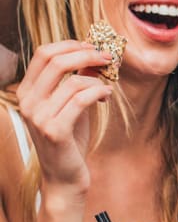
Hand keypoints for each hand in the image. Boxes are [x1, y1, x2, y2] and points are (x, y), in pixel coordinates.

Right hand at [15, 41, 113, 195]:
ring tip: (106, 89)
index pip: (44, 53)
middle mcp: (28, 101)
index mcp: (27, 91)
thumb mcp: (71, 105)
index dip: (71, 45)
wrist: (65, 176)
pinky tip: (106, 97)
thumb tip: (93, 56)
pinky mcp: (55, 130)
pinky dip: (99, 93)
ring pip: (73, 81)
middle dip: (86, 54)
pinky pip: (81, 100)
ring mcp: (39, 116)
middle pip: (55, 60)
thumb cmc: (69, 140)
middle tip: (107, 58)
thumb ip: (77, 81)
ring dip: (98, 81)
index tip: (93, 47)